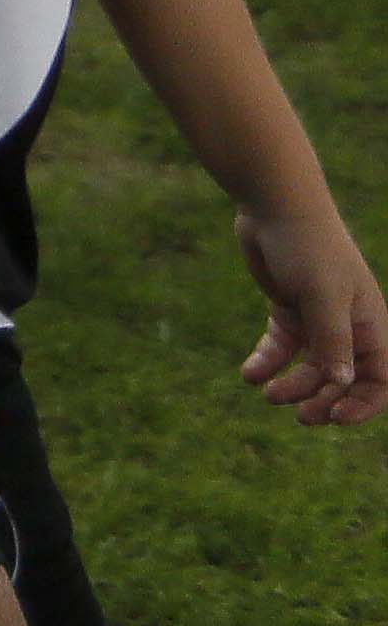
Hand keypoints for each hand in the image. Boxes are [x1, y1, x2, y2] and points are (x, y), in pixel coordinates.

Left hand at [236, 203, 387, 426]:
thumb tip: (343, 382)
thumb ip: (332, 340)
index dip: (364, 404)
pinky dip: (267, 363)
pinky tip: (249, 374)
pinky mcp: (287, 310)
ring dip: (292, 386)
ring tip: (267, 393)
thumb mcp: (323, 295)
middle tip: (300, 415)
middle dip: (323, 400)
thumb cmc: (309, 247)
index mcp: (371, 327)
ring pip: (309, 368)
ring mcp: (316, 320)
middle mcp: (348, 328)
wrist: (274, 207)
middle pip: (342, 380)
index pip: (380, 380)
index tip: (336, 418)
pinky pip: (280, 348)